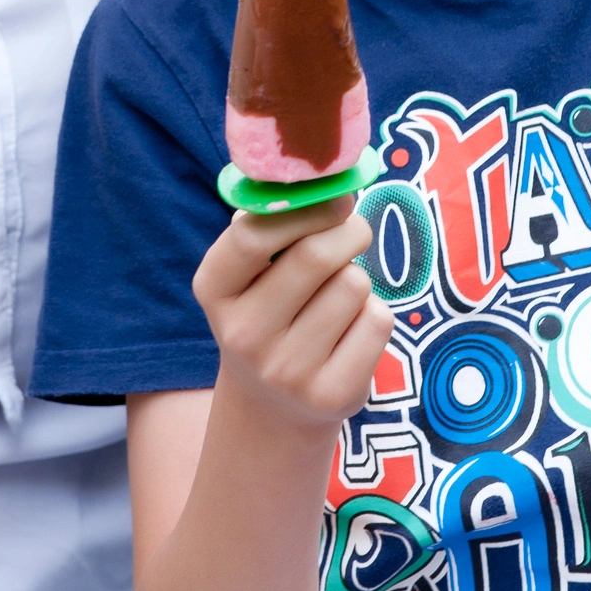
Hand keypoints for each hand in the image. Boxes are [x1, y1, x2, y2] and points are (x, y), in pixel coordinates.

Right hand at [192, 199, 392, 434]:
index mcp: (214, 290)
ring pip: (352, 285)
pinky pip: (376, 321)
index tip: (333, 199)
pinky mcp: (332, 395)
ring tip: (339, 293)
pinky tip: (351, 328)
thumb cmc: (266, 311)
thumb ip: (270, 225)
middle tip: (354, 229)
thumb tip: (322, 185)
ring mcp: (287, 370)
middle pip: (314, 256)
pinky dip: (373, 313)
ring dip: (357, 277)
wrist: (271, 405)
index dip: (302, 209)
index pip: (251, 237)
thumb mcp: (248, 273)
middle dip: (348, 230)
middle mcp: (243, 334)